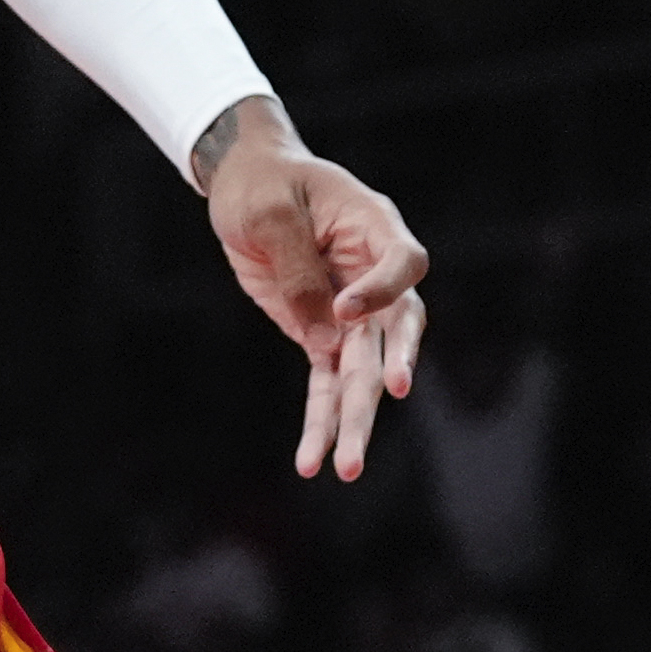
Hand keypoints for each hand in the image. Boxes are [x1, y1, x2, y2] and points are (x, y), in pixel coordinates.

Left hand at [198, 96, 428, 482]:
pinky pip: (328, 384)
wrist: (245, 183)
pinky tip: (312, 462)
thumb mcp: (270, 211)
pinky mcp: (321, 333)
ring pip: (363, 372)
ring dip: (355, 420)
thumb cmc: (263, 183)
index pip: (404, 264)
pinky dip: (321, 422)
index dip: (381, 291)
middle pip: (395, 330)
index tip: (343, 309)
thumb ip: (299, 270)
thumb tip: (323, 337)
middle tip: (389, 396)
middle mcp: (373, 274)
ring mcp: (351, 310)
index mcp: (373, 226)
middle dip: (389, 370)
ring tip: (346, 468)